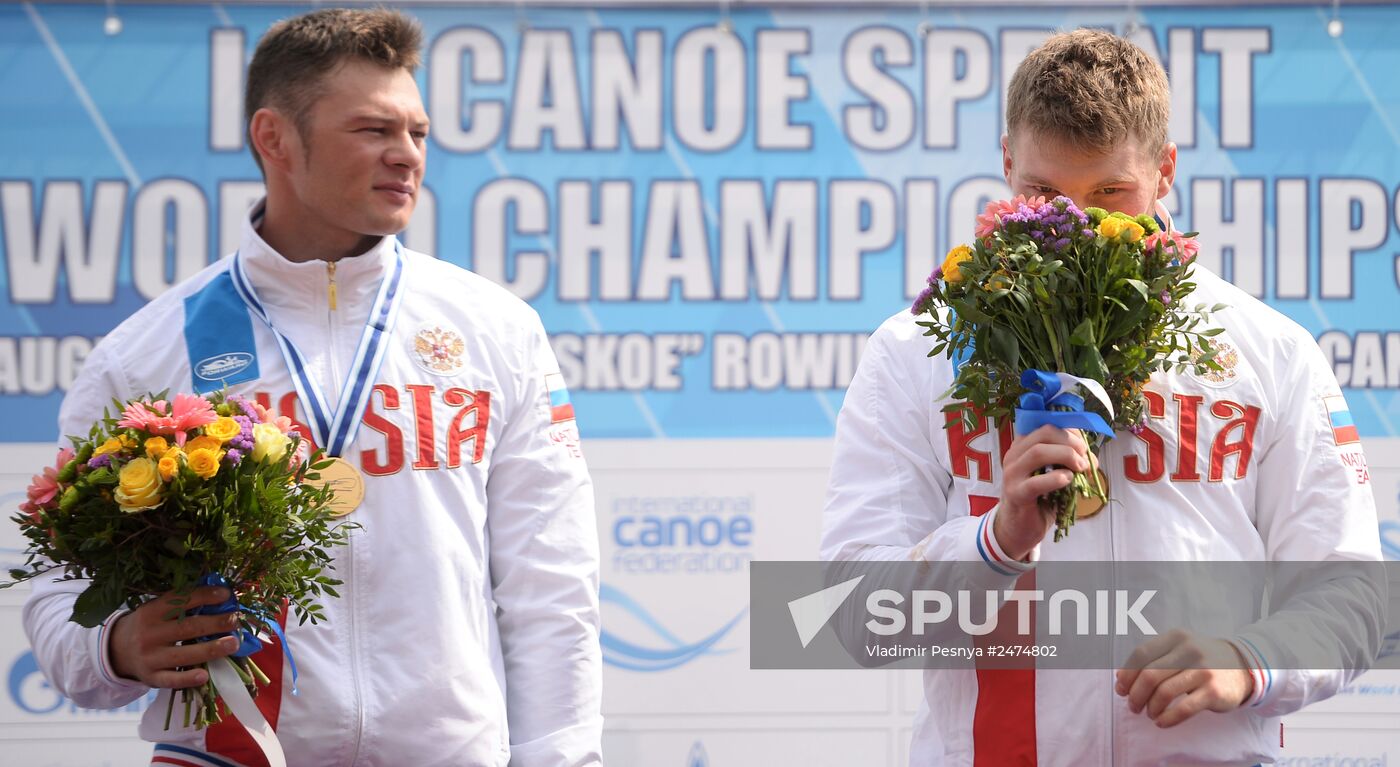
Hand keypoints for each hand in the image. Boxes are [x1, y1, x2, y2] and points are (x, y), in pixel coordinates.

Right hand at [108, 586, 242, 688]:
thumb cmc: (149, 625)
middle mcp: (149, 634)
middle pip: (186, 628)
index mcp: (151, 612)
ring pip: (183, 654)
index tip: (226, 594)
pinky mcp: (151, 678)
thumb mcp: (157, 609)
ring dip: (211, 649)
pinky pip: (171, 680)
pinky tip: (204, 676)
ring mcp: (149, 658)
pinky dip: (187, 679)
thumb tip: (221, 595)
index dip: (204, 596)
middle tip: (235, 620)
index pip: (179, 601)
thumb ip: (181, 604)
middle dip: (214, 623)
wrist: (117, 650)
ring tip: (234, 644)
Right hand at [992, 425, 1089, 559]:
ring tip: (1080, 469)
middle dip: (1071, 442)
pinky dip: (1056, 478)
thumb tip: (1090, 456)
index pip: (1048, 425)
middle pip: (1044, 433)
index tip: (1085, 446)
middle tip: (1085, 457)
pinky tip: (1068, 480)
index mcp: (1023, 446)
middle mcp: (1014, 455)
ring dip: (1066, 456)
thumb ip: (1066, 461)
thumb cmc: (1039, 498)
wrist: (1018, 528)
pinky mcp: (1016, 494)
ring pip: (1038, 452)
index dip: (1072, 431)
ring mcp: (1012, 474)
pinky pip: (1036, 482)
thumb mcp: (1053, 474)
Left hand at [1115, 629, 1253, 727]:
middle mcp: (1189, 650)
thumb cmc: (1201, 661)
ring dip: (1151, 707)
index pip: (1140, 654)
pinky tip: (1161, 722)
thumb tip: (1120, 677)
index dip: (1127, 674)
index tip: (1121, 689)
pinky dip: (1167, 718)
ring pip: (1164, 692)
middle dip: (1136, 694)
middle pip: (1149, 675)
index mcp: (1175, 638)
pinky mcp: (1214, 691)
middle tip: (1133, 706)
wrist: (1243, 668)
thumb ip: (1152, 659)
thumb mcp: (1178, 650)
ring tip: (1150, 714)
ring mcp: (1203, 670)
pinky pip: (1183, 709)